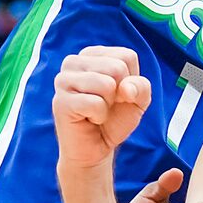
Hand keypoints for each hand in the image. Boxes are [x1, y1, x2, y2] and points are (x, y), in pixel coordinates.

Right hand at [55, 46, 153, 179]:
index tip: (117, 94)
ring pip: (106, 84)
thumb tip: (125, 87)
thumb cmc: (115, 119)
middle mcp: (73, 62)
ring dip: (108, 105)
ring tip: (96, 111)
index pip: (127, 56)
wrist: (96, 148)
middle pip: (117, 68)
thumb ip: (142, 87)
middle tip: (105, 105)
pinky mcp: (60, 101)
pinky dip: (99, 116)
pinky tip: (89, 119)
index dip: (131, 80)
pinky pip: (95, 104)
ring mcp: (63, 80)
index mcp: (91, 54)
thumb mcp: (138, 100)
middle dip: (119, 93)